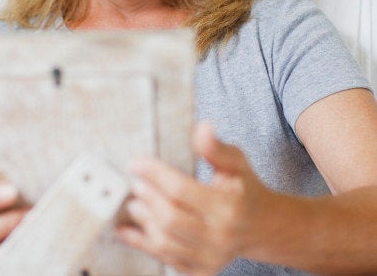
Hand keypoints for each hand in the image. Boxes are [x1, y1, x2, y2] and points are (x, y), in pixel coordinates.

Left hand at [116, 123, 274, 275]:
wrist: (262, 228)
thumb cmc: (244, 190)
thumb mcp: (236, 165)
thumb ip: (216, 148)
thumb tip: (202, 127)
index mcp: (229, 207)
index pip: (181, 190)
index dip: (154, 174)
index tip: (135, 163)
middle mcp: (220, 236)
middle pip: (169, 218)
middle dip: (147, 198)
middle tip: (134, 184)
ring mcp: (210, 257)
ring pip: (164, 241)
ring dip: (143, 220)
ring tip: (134, 203)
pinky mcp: (199, 270)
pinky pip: (164, 258)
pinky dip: (141, 243)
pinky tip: (126, 230)